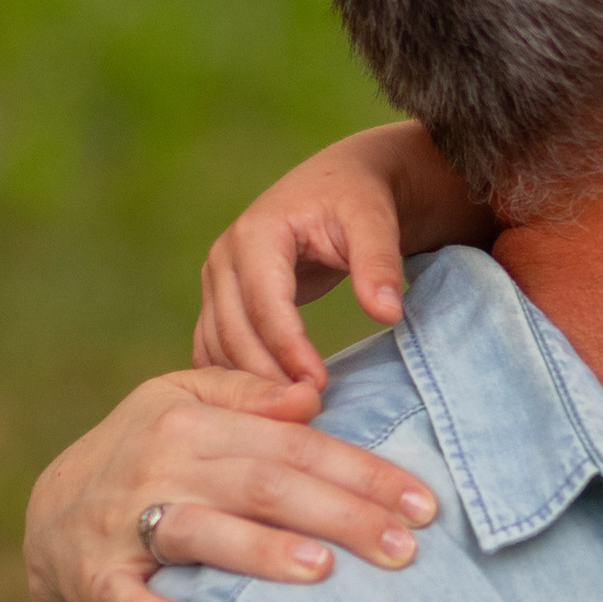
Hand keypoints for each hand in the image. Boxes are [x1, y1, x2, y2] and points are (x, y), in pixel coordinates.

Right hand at [25, 369, 438, 601]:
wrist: (46, 513)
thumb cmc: (144, 453)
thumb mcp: (182, 403)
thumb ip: (248, 396)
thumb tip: (311, 395)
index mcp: (197, 422)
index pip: (297, 445)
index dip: (363, 472)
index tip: (424, 503)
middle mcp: (164, 465)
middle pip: (267, 486)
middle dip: (342, 516)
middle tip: (405, 548)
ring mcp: (125, 521)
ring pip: (203, 532)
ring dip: (261, 552)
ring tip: (322, 570)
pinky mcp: (92, 574)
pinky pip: (123, 594)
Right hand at [195, 120, 491, 388]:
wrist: (343, 183)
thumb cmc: (362, 199)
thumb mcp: (375, 223)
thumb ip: (379, 264)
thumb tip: (387, 313)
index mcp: (256, 235)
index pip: (265, 305)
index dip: (288, 348)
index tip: (317, 387)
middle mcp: (224, 257)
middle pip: (233, 330)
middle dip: (266, 375)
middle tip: (304, 414)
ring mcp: (217, 279)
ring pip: (218, 344)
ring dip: (247, 384)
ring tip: (288, 418)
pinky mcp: (221, 299)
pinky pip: (215, 346)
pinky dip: (234, 378)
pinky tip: (264, 410)